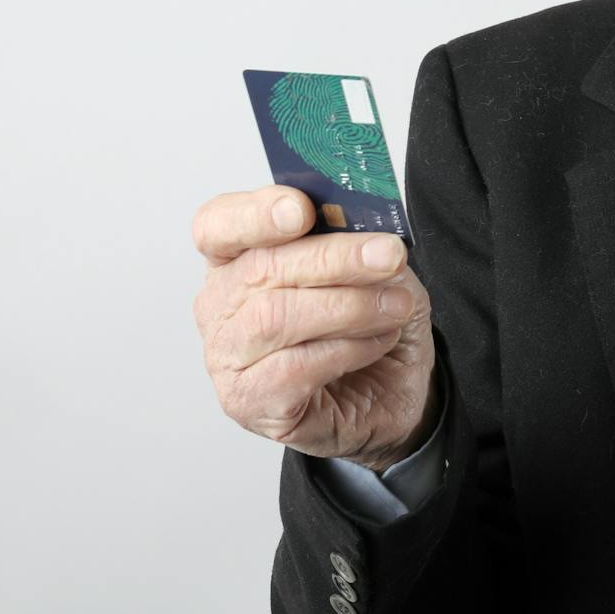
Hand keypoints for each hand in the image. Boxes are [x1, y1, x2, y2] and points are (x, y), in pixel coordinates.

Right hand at [193, 185, 439, 471]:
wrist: (393, 389)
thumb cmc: (372, 320)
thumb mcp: (376, 265)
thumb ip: (357, 237)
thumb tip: (360, 219)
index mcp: (238, 257)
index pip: (218, 225)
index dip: (255, 214)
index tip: (302, 210)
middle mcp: (221, 306)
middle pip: (260, 269)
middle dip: (334, 258)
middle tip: (390, 256)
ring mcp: (228, 358)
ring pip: (275, 319)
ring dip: (349, 307)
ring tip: (396, 306)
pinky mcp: (249, 403)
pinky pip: (293, 369)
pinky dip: (347, 349)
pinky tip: (378, 341)